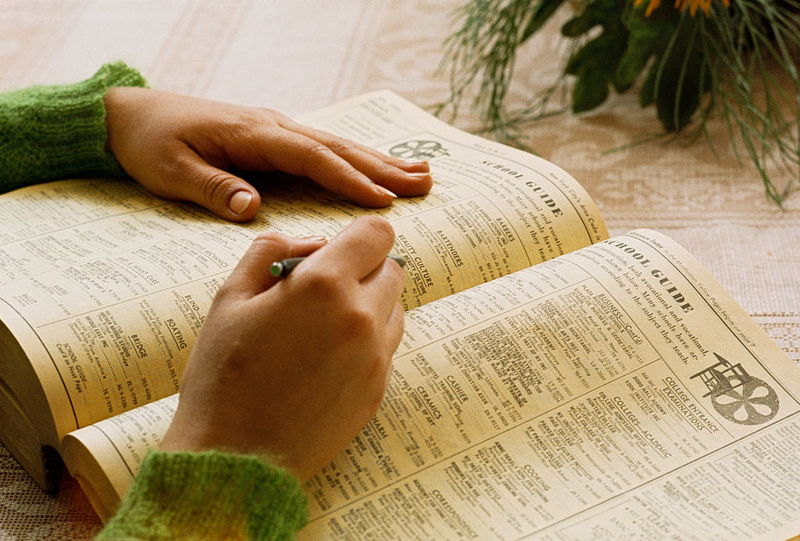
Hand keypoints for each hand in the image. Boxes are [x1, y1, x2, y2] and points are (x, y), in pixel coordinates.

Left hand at [103, 87, 431, 221]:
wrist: (130, 115)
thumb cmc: (150, 144)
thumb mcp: (171, 171)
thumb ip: (213, 188)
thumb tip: (255, 208)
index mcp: (251, 134)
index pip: (310, 158)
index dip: (348, 179)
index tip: (383, 200)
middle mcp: (272, 127)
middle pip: (336, 147)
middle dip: (382, 167)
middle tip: (425, 183)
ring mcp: (276, 130)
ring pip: (337, 145)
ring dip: (379, 160)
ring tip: (420, 173)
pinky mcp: (274, 138)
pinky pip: (324, 149)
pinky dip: (356, 159)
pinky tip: (378, 166)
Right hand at [160, 216, 404, 479]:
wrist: (235, 459)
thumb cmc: (222, 377)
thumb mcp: (229, 298)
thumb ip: (270, 251)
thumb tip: (312, 241)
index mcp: (324, 285)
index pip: (377, 233)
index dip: (360, 236)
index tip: (340, 249)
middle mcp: (361, 317)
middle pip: (392, 269)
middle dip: (363, 269)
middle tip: (322, 290)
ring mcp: (376, 357)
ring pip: (394, 308)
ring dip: (370, 304)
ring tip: (323, 327)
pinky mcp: (379, 389)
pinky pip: (387, 346)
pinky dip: (368, 340)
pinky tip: (328, 359)